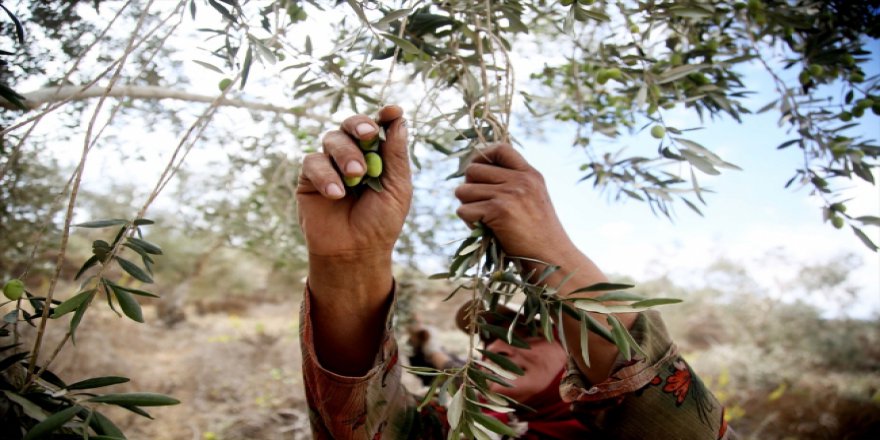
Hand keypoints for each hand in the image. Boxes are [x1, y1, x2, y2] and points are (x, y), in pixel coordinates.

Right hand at [296, 105, 409, 375]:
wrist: (355, 252)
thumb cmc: (380, 223)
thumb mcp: (397, 188)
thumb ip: (396, 154)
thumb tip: (399, 120)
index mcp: (377, 157)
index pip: (378, 128)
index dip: (384, 116)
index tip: (393, 111)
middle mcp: (352, 156)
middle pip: (351, 125)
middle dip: (360, 125)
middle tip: (369, 134)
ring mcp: (330, 165)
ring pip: (331, 139)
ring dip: (346, 155)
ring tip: (357, 177)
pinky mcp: (309, 179)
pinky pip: (313, 162)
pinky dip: (326, 175)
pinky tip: (337, 194)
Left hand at [454, 144, 579, 271]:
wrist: (552, 258)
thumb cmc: (539, 235)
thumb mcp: (533, 199)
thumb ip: (512, 184)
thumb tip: (472, 173)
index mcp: (530, 174)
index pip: (500, 148)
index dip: (481, 157)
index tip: (476, 173)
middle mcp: (520, 179)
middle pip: (472, 170)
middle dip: (469, 188)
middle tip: (478, 205)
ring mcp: (509, 194)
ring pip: (463, 191)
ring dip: (467, 207)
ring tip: (484, 220)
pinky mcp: (498, 211)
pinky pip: (463, 210)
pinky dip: (468, 223)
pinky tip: (484, 230)